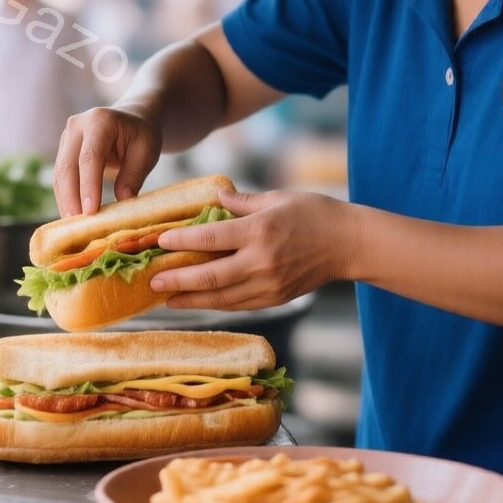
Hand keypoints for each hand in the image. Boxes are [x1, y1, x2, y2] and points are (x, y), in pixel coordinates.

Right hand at [53, 104, 162, 215]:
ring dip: (65, 200)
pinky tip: (72, 215)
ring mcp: (66, 137)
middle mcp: (77, 125)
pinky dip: (65, 197)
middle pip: (68, 166)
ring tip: (73, 225)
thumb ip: (134, 175)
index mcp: (100, 121)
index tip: (90, 211)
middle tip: (77, 224)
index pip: (90, 156)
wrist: (132, 118)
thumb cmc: (142, 135)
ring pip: (60, 174)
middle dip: (71, 197)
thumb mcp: (146, 152)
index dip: (88, 185)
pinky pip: (60, 177)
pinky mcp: (63, 150)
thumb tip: (121, 201)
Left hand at [149, 190, 361, 310]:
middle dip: (177, 280)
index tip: (159, 242)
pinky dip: (216, 304)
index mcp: (258, 231)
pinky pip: (238, 304)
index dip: (181, 242)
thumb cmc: (314, 213)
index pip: (210, 239)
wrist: (349, 244)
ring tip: (167, 298)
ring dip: (191, 299)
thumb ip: (241, 201)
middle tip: (152, 281)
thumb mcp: (276, 198)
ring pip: (221, 297)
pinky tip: (199, 301)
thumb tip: (214, 197)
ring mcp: (268, 284)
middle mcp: (260, 261)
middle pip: (209, 276)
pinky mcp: (275, 298)